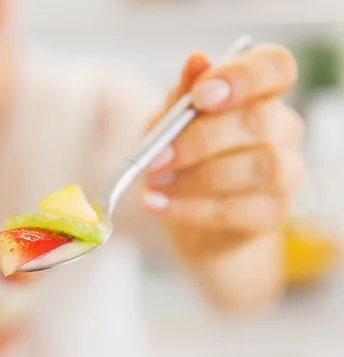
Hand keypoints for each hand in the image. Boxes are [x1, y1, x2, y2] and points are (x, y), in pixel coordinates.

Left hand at [143, 46, 304, 239]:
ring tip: (154, 182)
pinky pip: (236, 210)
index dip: (242, 77)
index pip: (275, 67)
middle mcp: (281, 129)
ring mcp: (284, 173)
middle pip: (259, 121)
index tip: (200, 95)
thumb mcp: (168, 123)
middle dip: (200, 140)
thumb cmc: (182, 159)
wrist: (185, 214)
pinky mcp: (271, 214)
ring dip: (196, 177)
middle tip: (156, 157)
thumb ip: (181, 95)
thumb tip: (196, 60)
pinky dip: (189, 208)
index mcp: (258, 94)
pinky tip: (159, 204)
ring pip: (258, 167)